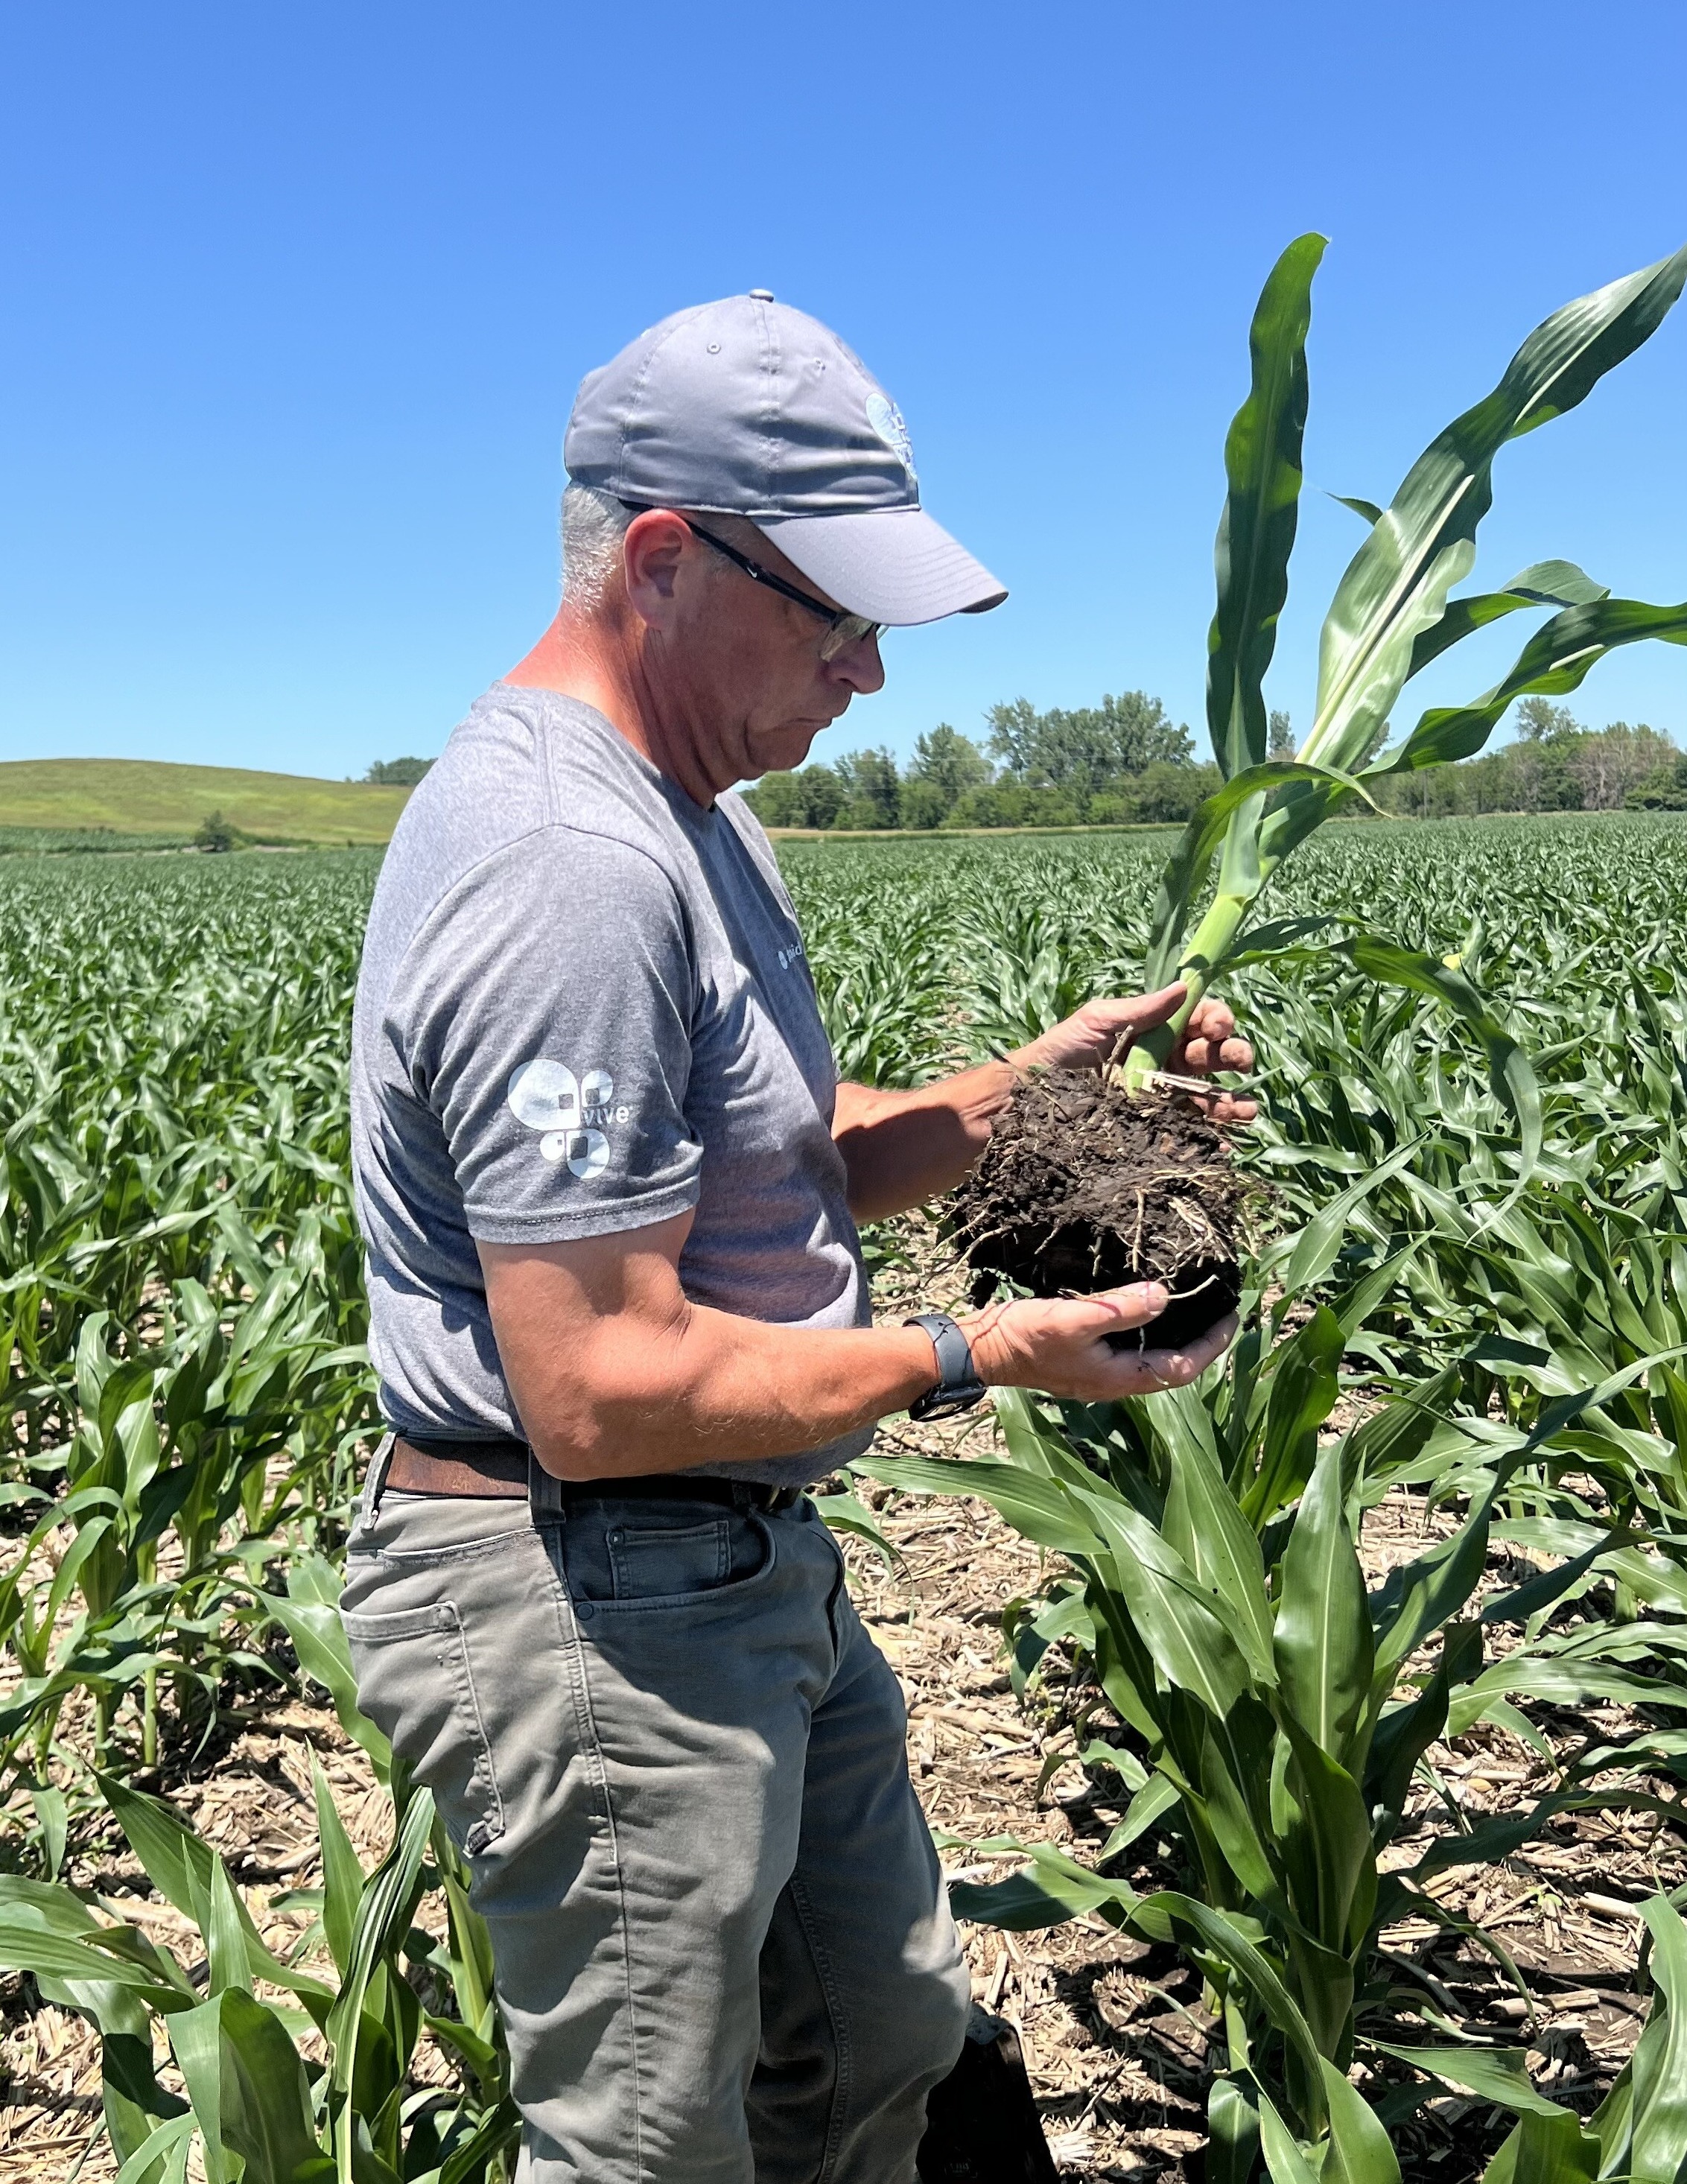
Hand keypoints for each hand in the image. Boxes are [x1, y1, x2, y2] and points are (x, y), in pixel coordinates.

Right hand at [961, 1287, 1239, 1401]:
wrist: (981, 1351)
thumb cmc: (1024, 1339)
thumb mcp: (1075, 1319)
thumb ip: (1120, 1309)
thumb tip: (1164, 1295)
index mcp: (1119, 1378)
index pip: (1183, 1367)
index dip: (1212, 1344)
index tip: (1233, 1314)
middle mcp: (1115, 1380)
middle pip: (1172, 1364)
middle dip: (1201, 1338)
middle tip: (1220, 1307)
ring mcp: (1099, 1370)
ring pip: (1152, 1355)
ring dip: (1176, 1332)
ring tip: (1194, 1303)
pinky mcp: (1085, 1356)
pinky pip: (1131, 1345)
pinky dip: (1148, 1326)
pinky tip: (1147, 1303)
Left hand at [1009, 983, 1256, 1122]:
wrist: (1028, 1101)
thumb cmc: (1060, 1052)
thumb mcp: (1098, 1021)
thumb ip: (1141, 1008)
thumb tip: (1186, 986)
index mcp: (1154, 1031)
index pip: (1197, 1021)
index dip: (1215, 1020)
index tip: (1216, 1027)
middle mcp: (1163, 1062)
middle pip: (1209, 1057)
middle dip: (1231, 1056)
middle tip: (1238, 1059)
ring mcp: (1160, 1098)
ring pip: (1206, 1097)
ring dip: (1231, 1102)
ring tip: (1246, 1111)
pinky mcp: (1153, 1129)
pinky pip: (1188, 1133)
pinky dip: (1211, 1140)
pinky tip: (1225, 1144)